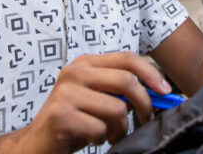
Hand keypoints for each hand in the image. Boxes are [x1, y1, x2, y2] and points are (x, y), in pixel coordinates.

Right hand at [19, 52, 171, 152]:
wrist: (37, 143)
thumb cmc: (73, 120)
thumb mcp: (98, 99)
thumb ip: (121, 90)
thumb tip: (158, 93)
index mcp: (86, 64)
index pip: (127, 58)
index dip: (151, 73)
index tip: (165, 91)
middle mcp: (74, 72)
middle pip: (126, 81)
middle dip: (144, 104)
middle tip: (145, 119)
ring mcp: (66, 92)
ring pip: (116, 108)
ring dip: (119, 128)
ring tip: (108, 134)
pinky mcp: (61, 115)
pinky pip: (100, 128)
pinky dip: (100, 138)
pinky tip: (90, 138)